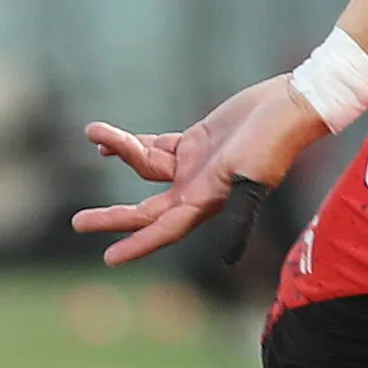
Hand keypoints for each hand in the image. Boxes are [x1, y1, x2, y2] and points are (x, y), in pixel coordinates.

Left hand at [73, 75, 330, 264]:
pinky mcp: (196, 143)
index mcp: (205, 202)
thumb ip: (239, 219)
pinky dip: (132, 144)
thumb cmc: (273, 143)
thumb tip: (229, 261)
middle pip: (145, 209)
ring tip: (94, 133)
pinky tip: (108, 139)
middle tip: (77, 223)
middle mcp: (196, 190)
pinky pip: (155, 147)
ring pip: (145, 169)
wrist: (290, 106)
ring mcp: (194, 167)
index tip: (108, 259)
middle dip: (112, 216)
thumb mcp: (250, 181)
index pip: (162, 231)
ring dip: (120, 152)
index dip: (136, 245)